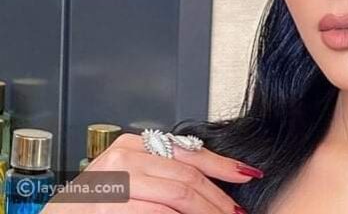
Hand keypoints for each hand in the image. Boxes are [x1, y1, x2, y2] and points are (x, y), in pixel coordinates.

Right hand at [39, 132, 260, 212]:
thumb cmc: (95, 206)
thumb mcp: (132, 179)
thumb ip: (165, 173)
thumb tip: (212, 184)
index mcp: (133, 145)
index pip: (190, 152)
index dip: (223, 165)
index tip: (247, 175)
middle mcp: (123, 158)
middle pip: (188, 176)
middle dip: (218, 198)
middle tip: (237, 212)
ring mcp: (112, 182)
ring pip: (177, 195)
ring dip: (205, 211)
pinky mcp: (106, 206)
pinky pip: (154, 213)